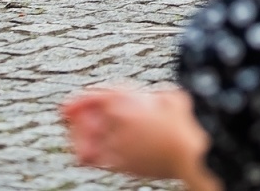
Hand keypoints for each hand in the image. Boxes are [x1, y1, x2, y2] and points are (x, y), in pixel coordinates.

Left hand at [62, 84, 204, 178]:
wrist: (192, 152)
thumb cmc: (187, 121)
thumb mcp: (169, 95)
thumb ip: (152, 95)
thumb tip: (152, 99)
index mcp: (126, 102)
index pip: (94, 97)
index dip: (79, 99)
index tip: (67, 103)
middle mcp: (116, 124)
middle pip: (86, 119)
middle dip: (76, 117)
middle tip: (70, 116)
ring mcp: (118, 146)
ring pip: (87, 141)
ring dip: (80, 137)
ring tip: (78, 135)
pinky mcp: (123, 165)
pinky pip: (97, 160)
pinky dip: (89, 156)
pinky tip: (87, 155)